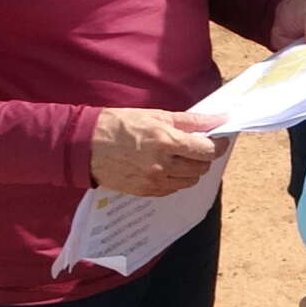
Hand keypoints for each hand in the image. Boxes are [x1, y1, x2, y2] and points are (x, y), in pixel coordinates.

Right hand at [89, 108, 224, 195]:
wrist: (87, 145)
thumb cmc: (120, 124)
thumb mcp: (157, 115)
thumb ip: (191, 120)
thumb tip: (219, 118)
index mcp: (166, 141)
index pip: (207, 151)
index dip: (218, 145)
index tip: (219, 140)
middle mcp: (162, 164)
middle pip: (201, 168)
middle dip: (204, 156)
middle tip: (197, 145)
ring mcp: (153, 181)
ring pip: (189, 181)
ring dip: (192, 169)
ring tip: (180, 156)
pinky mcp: (145, 191)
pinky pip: (173, 189)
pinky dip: (177, 179)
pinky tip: (167, 167)